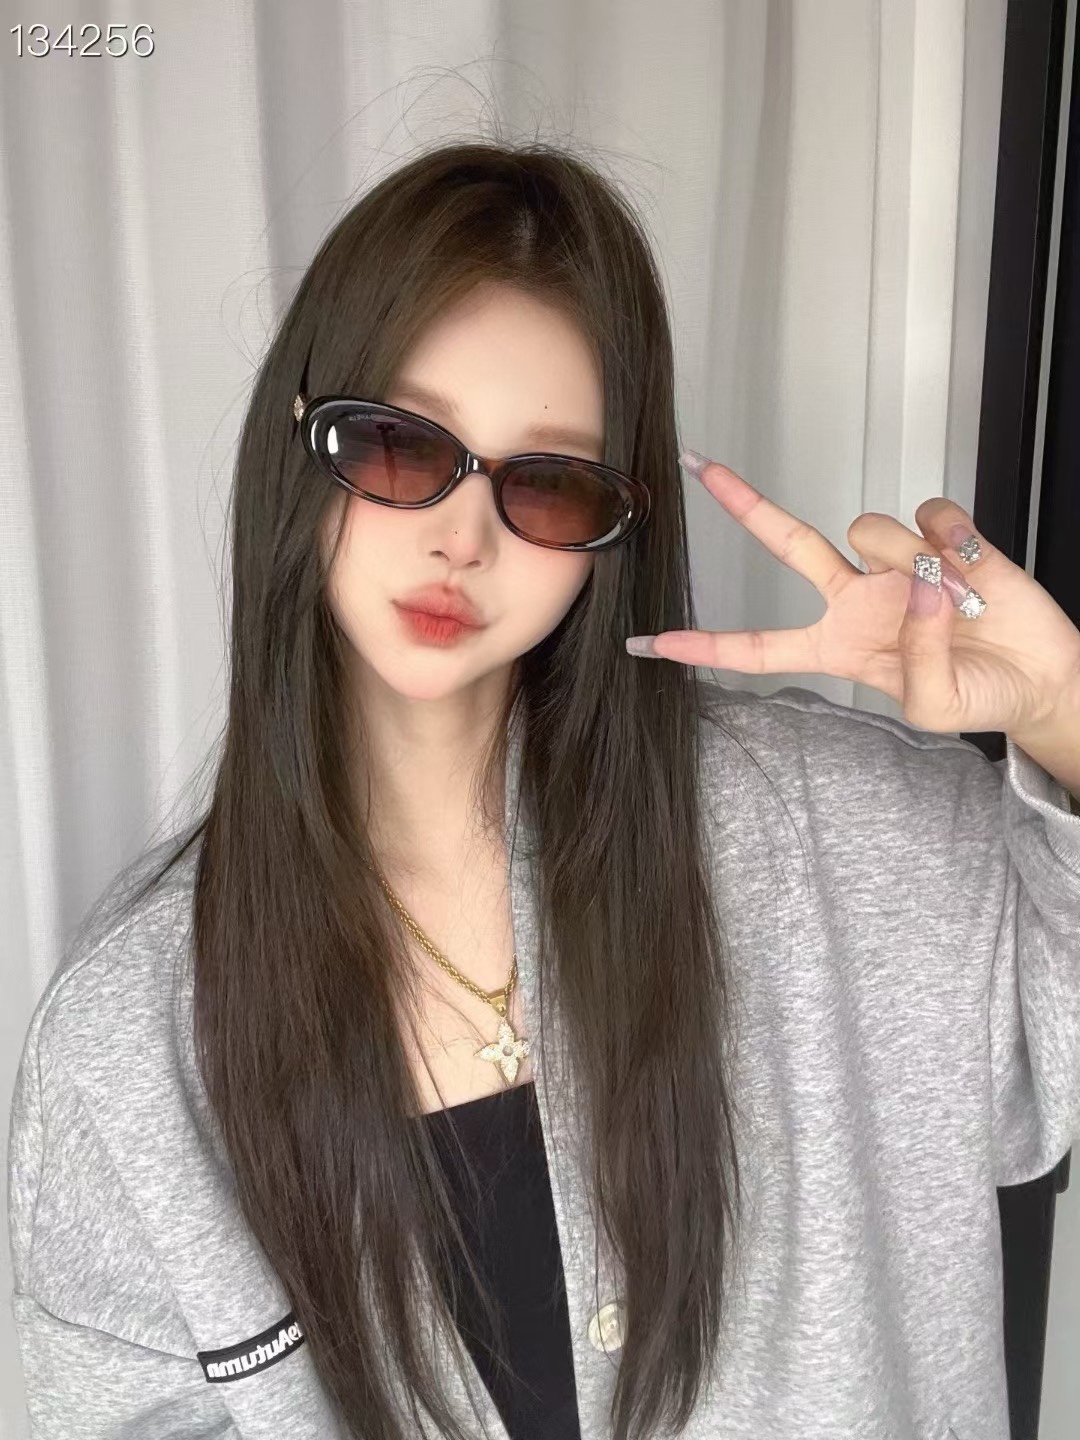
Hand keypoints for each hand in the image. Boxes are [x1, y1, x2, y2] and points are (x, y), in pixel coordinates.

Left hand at [626, 452, 1079, 738]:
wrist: (1039, 678)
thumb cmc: (978, 695)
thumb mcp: (934, 707)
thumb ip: (917, 661)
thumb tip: (918, 588)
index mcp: (836, 647)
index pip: (758, 649)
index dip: (705, 646)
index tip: (649, 642)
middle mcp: (854, 596)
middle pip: (788, 541)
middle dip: (744, 503)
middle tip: (699, 467)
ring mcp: (895, 562)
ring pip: (868, 528)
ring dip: (910, 565)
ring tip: (960, 605)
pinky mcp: (942, 537)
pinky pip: (927, 514)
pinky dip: (950, 538)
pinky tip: (973, 568)